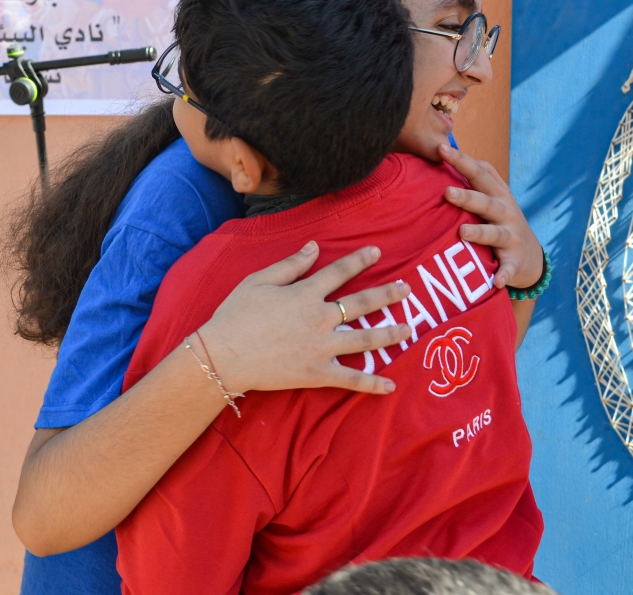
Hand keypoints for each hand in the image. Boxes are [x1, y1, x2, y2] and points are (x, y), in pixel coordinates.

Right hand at [196, 243, 411, 395]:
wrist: (224, 355)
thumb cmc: (236, 315)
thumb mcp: (259, 281)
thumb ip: (291, 264)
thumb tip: (314, 247)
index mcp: (306, 294)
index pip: (340, 272)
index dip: (360, 260)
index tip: (377, 252)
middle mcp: (321, 318)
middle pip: (363, 303)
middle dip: (388, 294)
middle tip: (407, 289)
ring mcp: (323, 347)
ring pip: (366, 339)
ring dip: (390, 334)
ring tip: (409, 329)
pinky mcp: (318, 373)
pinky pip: (351, 379)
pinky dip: (372, 384)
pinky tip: (390, 385)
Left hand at [439, 143, 543, 288]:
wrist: (531, 256)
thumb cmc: (499, 219)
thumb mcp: (491, 196)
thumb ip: (472, 176)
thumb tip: (443, 147)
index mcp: (496, 194)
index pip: (477, 173)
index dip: (460, 161)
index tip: (440, 149)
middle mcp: (505, 212)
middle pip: (485, 202)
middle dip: (467, 196)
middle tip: (447, 192)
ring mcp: (511, 237)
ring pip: (494, 233)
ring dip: (480, 232)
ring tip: (462, 233)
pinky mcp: (515, 262)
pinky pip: (508, 268)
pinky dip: (503, 274)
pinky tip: (495, 281)